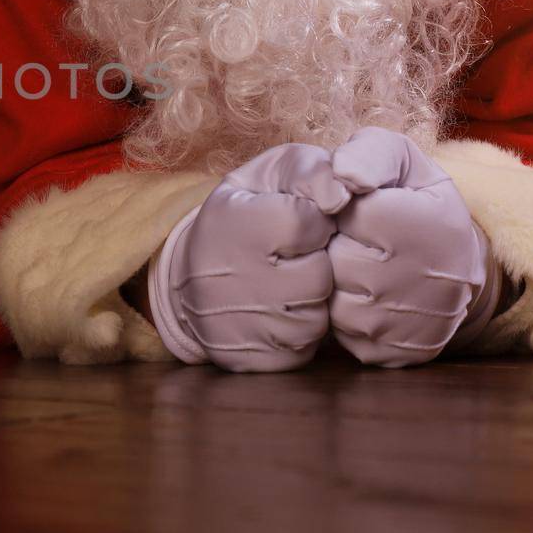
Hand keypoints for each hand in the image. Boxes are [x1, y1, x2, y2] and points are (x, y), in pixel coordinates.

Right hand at [148, 142, 351, 371]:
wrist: (189, 275)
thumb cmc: (245, 212)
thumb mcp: (270, 174)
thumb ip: (312, 171)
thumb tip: (343, 195)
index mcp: (235, 224)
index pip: (309, 223)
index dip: (313, 221)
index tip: (293, 219)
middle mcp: (231, 280)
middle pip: (319, 276)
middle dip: (316, 262)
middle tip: (291, 255)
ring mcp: (238, 326)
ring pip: (316, 318)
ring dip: (311, 300)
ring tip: (285, 281)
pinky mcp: (248, 361)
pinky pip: (303, 350)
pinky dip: (298, 329)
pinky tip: (278, 310)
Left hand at [327, 127, 489, 367]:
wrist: (451, 262)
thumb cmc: (413, 200)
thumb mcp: (399, 161)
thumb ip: (366, 155)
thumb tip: (341, 178)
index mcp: (434, 226)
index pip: (353, 216)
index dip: (347, 210)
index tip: (364, 209)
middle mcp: (432, 282)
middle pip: (341, 262)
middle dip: (340, 246)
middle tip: (364, 241)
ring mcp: (416, 324)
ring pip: (337, 303)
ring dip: (339, 283)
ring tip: (365, 266)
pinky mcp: (398, 354)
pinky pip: (344, 336)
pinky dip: (346, 316)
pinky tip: (367, 297)